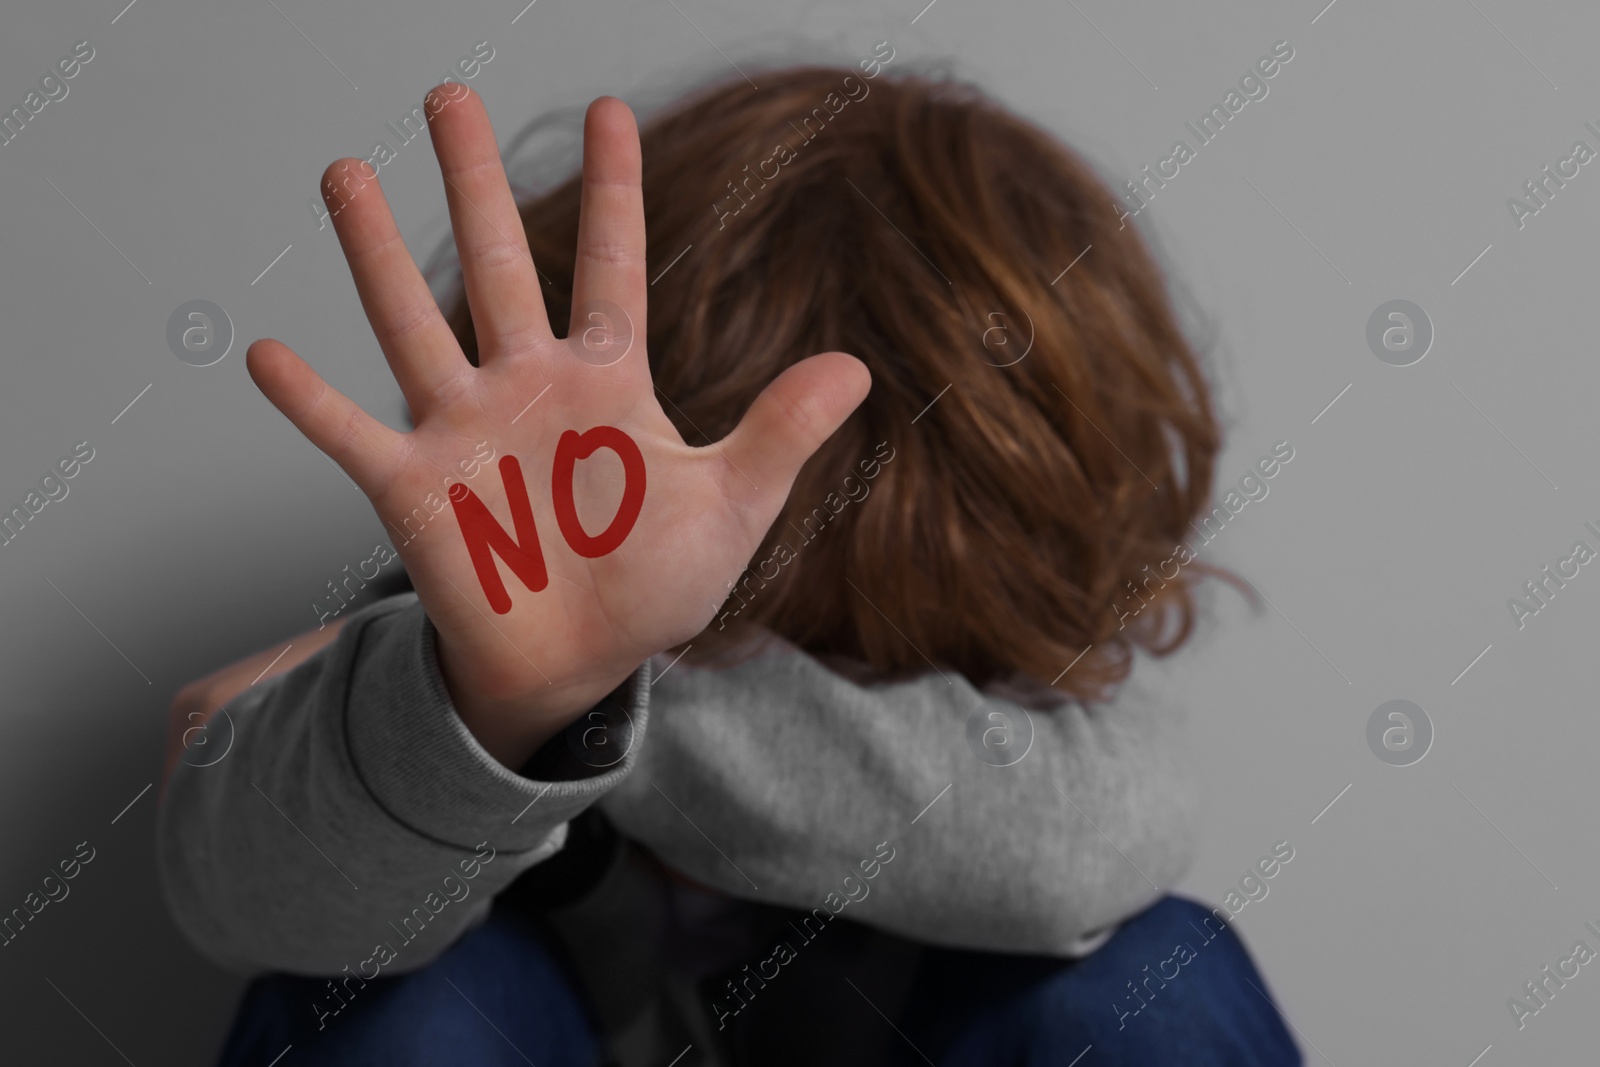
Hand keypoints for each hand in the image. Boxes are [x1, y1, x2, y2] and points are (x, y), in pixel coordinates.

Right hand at [246, 86, 869, 767]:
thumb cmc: (652, 589)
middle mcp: (526, 387)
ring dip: (375, 251)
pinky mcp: (413, 491)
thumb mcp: (730, 505)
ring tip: (344, 173)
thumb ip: (779, 432)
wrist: (579, 667)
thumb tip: (857, 367)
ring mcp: (464, 431)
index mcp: (605, 382)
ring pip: (411, 323)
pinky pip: (350, 437)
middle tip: (445, 94)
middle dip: (471, 180)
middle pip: (494, 262)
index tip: (608, 108)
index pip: (609, 264)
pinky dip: (310, 403)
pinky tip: (266, 353)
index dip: (612, 188)